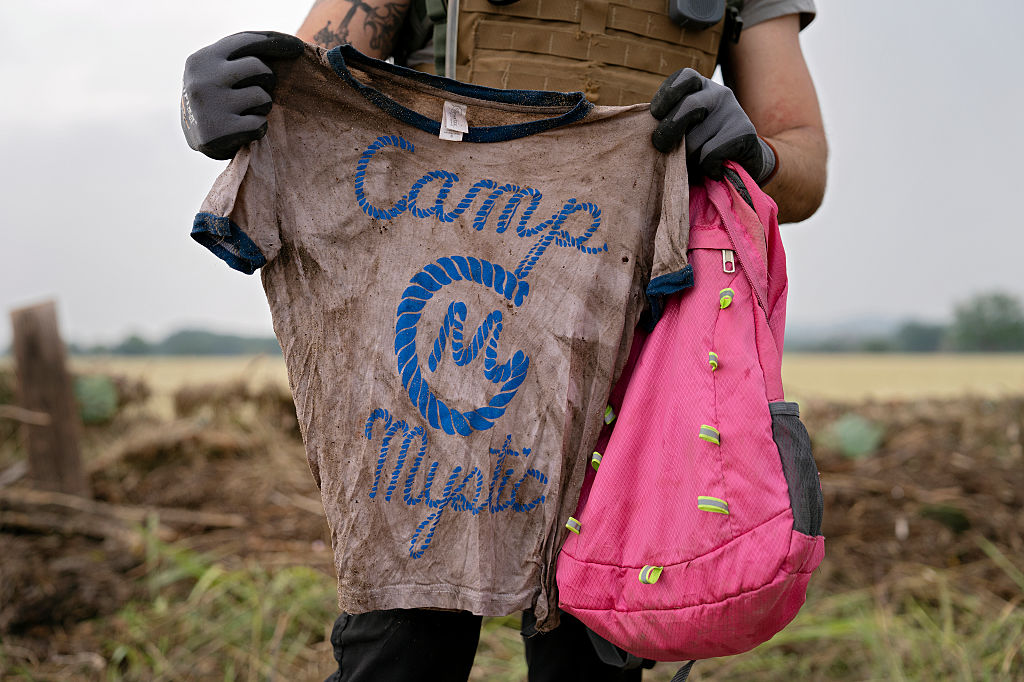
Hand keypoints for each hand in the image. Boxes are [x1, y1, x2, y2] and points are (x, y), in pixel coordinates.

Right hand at [181, 31, 304, 159]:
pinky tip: (245, 129)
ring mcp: (209, 106)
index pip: (246, 41)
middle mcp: (202, 79)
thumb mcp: (218, 70)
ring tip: (248, 110)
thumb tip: (294, 44)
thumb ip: (241, 56)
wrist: (193, 138)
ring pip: (262, 96)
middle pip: (258, 67)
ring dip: (263, 105)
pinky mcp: (219, 132)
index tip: (299, 47)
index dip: (276, 42)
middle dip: (267, 79)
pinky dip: (259, 127)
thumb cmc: (217, 97)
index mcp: (202, 59)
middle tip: (260, 90)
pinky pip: (259, 123)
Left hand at [650, 68, 775, 182]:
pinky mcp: (743, 132)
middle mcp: (719, 94)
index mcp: (700, 87)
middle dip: (668, 131)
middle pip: (687, 107)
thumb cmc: (704, 144)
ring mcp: (733, 111)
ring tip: (697, 163)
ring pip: (695, 141)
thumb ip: (669, 123)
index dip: (665, 96)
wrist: (744, 161)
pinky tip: (713, 170)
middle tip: (660, 146)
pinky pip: (709, 155)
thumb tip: (646, 133)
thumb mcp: (685, 127)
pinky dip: (706, 168)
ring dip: (689, 159)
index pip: (682, 79)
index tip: (656, 115)